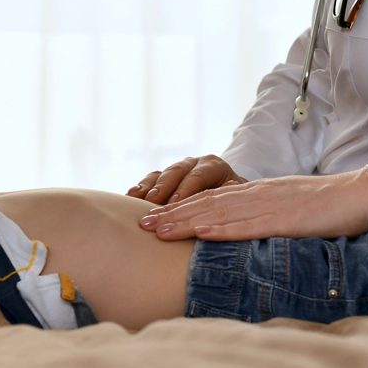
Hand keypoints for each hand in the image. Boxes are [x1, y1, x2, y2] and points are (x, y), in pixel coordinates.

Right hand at [127, 155, 246, 204]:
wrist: (229, 196)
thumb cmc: (234, 203)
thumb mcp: (236, 199)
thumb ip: (229, 199)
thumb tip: (221, 204)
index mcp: (213, 166)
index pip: (198, 175)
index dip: (185, 189)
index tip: (175, 203)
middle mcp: (193, 163)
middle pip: (176, 172)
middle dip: (163, 188)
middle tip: (152, 203)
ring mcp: (177, 169)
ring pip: (161, 174)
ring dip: (148, 188)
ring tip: (137, 199)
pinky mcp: (165, 177)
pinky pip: (151, 179)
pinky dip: (141, 187)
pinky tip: (130, 196)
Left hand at [137, 169, 367, 240]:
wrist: (364, 195)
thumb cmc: (330, 207)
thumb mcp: (289, 210)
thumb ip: (264, 217)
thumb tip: (241, 231)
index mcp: (258, 194)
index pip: (211, 200)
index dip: (180, 208)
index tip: (153, 216)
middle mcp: (257, 196)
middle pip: (206, 204)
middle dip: (171, 214)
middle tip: (139, 224)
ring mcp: (270, 206)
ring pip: (219, 212)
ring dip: (185, 221)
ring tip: (157, 229)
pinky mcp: (286, 219)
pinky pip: (249, 224)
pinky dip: (223, 228)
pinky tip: (201, 233)